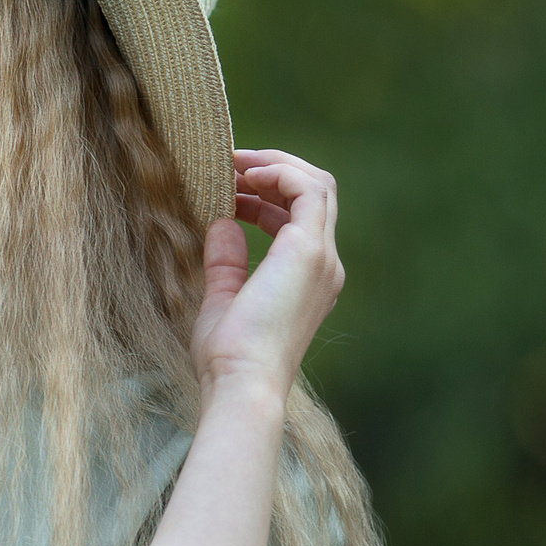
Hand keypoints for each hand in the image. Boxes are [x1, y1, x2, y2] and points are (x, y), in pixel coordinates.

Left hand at [193, 149, 345, 403]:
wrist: (242, 382)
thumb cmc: (228, 355)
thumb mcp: (222, 298)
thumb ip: (225, 261)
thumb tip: (221, 223)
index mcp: (309, 279)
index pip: (301, 216)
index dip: (266, 193)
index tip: (227, 187)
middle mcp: (324, 265)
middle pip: (315, 193)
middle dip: (273, 170)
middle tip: (228, 163)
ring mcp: (321, 258)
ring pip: (317, 184)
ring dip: (275, 165)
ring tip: (232, 163)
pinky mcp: (309, 252)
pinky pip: (308, 190)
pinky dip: (279, 173)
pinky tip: (245, 176)